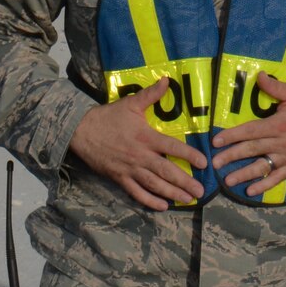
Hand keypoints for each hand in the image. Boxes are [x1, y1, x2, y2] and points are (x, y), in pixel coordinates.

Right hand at [68, 78, 208, 210]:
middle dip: (185, 182)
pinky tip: (163, 206)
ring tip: (188, 200)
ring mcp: (130, 170)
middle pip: (166, 171)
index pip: (172, 147)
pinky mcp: (120, 179)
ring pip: (154, 185)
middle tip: (200, 191)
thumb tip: (166, 80)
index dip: (189, 155)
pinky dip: (149, 201)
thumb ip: (150, 95)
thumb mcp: (130, 103)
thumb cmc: (108, 117)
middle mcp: (140, 156)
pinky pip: (136, 193)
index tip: (203, 163)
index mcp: (146, 137)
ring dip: (172, 194)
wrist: (81, 131)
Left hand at [210, 74, 285, 196]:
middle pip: (252, 150)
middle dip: (231, 156)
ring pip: (262, 167)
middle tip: (214, 163)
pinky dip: (264, 186)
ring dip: (244, 175)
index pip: (250, 131)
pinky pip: (277, 178)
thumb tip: (258, 75)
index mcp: (279, 124)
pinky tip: (250, 192)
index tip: (217, 141)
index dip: (232, 136)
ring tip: (228, 181)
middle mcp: (281, 143)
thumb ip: (274, 86)